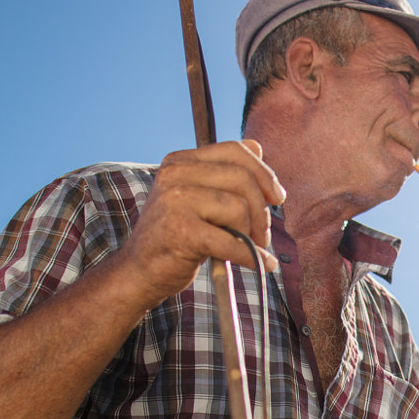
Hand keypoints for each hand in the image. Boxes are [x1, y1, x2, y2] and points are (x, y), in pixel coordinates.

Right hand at [110, 140, 285, 306]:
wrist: (140, 272)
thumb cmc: (175, 236)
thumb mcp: (196, 197)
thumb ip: (223, 173)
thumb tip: (257, 146)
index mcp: (180, 161)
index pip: (234, 151)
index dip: (264, 173)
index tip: (278, 198)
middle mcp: (174, 174)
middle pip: (242, 179)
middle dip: (262, 210)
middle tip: (262, 234)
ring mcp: (175, 201)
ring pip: (239, 208)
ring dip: (253, 234)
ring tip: (249, 248)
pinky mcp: (181, 231)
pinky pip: (233, 241)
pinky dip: (252, 256)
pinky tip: (261, 264)